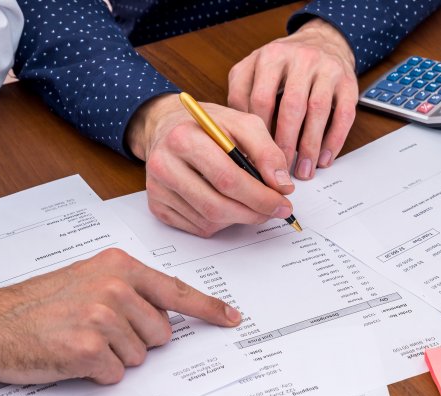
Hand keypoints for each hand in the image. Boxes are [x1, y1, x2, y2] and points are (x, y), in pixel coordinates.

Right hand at [0, 249, 240, 384]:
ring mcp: (102, 316)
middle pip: (161, 333)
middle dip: (137, 340)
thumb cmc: (41, 304)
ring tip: (83, 340)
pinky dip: (97, 373)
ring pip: (140, 356)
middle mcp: (115, 287)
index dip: (208, 308)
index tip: (231, 318)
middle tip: (100, 331)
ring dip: (115, 357)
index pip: (176, 290)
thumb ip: (131, 289)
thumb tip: (168, 311)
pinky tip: (74, 356)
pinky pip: (116, 373)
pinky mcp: (88, 348)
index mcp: (120, 267)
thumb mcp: (90, 278)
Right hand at [127, 94, 293, 236]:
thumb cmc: (209, 127)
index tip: (283, 204)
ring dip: (238, 218)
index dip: (260, 197)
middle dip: (253, 213)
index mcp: (185, 139)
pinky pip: (197, 227)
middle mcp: (164, 165)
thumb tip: (282, 186)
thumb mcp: (244, 124)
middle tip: (274, 211)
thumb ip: (268, 152)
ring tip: (249, 202)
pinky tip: (226, 203)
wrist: (170, 126)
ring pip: (208, 222)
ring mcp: (158, 189)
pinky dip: (220, 222)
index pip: (228, 179)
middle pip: (216, 206)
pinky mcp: (157, 206)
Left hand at [227, 17, 357, 179]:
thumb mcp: (256, 68)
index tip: (256, 155)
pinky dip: (334, 141)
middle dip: (284, 142)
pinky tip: (324, 158)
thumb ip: (243, 94)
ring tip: (303, 170)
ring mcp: (326, 69)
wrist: (323, 41)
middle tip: (280, 168)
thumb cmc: (285, 64)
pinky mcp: (348, 82)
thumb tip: (239, 136)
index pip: (260, 98)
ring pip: (317, 111)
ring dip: (309, 146)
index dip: (258, 131)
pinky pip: (343, 114)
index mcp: (271, 56)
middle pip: (290, 106)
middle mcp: (300, 59)